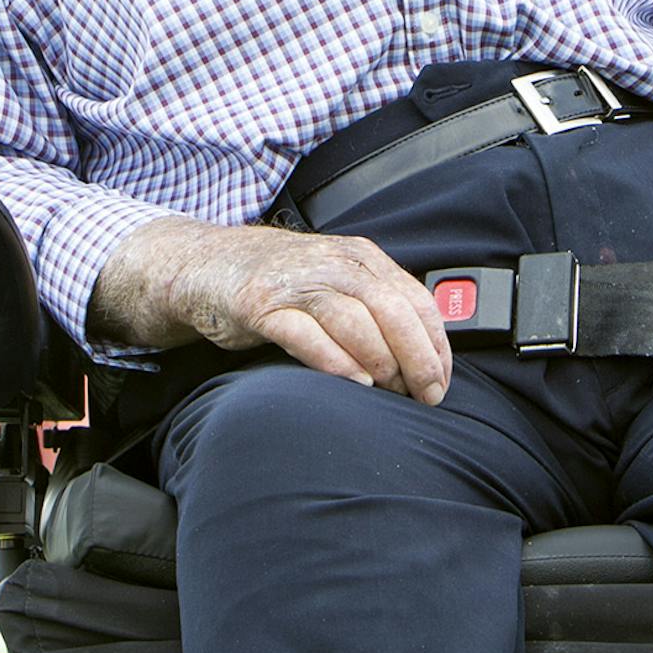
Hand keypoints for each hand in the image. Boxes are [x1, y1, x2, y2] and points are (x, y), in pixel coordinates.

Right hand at [92, 218, 451, 403]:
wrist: (210, 264)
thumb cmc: (283, 282)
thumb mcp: (337, 279)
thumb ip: (375, 305)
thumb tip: (423, 353)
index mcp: (362, 258)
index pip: (414, 299)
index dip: (435, 342)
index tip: (443, 380)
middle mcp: (335, 264)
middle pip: (391, 309)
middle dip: (417, 356)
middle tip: (428, 394)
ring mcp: (297, 283)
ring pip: (354, 320)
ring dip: (380, 360)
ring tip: (393, 390)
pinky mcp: (262, 305)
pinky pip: (306, 334)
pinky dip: (335, 360)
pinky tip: (354, 383)